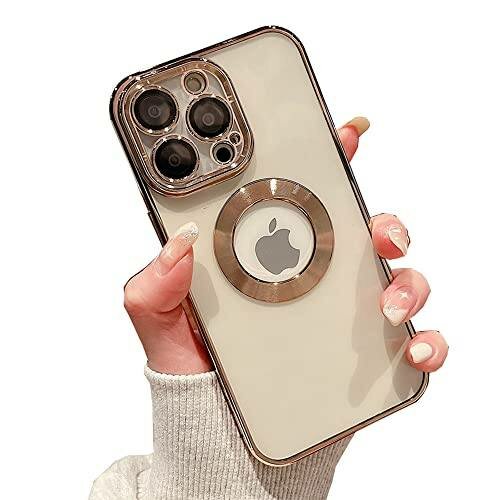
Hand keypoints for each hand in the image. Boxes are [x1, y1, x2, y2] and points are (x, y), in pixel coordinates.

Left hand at [124, 116, 447, 374]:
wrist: (219, 431)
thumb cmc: (196, 371)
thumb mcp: (162, 324)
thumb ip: (156, 285)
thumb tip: (178, 243)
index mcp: (265, 257)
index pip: (298, 201)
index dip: (324, 163)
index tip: (344, 136)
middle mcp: (309, 278)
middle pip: (360, 232)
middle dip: (381, 219)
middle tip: (378, 230)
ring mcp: (339, 313)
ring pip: (394, 278)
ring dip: (406, 281)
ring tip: (385, 305)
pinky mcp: (362, 354)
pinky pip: (409, 338)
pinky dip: (423, 340)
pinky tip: (412, 346)